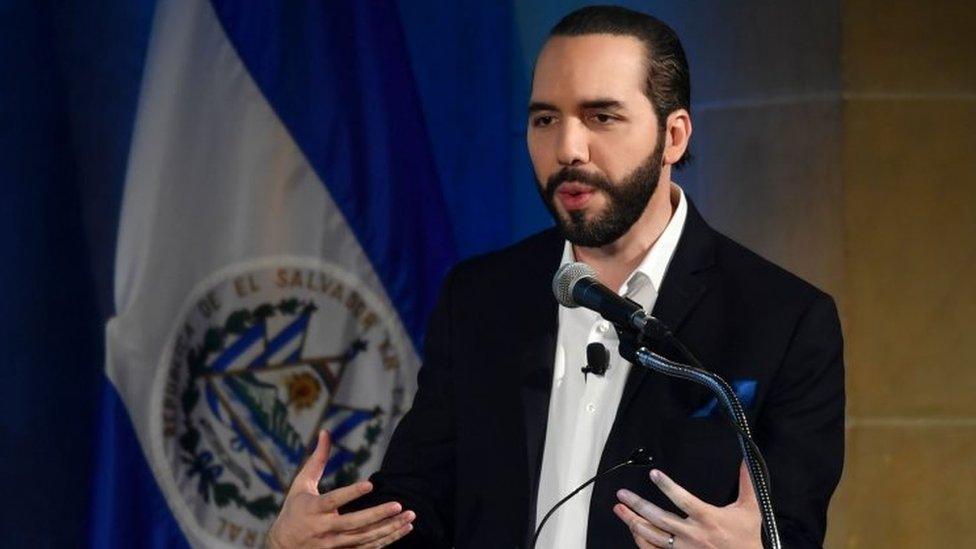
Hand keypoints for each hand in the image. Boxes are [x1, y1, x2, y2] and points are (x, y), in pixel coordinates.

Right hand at [267, 430, 414, 547]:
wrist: (282, 547)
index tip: (370, 484)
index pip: (334, 500)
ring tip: (409, 517)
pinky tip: (403, 530)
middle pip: (354, 524)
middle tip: (398, 505)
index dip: (351, 493)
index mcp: (313, 509)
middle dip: (377, 515)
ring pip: (365, 538)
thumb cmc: (294, 510)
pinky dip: (387, 541)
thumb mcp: (301, 484)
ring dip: (389, 528)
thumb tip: (325, 431)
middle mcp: (324, 529)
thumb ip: (316, 459)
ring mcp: (333, 545)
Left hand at [613, 461, 760, 548]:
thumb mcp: (750, 509)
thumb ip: (747, 483)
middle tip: (622, 494)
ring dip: (633, 521)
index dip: (667, 487)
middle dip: (638, 505)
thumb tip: (746, 460)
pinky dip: (641, 539)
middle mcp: (693, 535)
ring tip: (620, 509)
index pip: (684, 500)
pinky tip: (633, 529)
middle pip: (660, 519)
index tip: (654, 475)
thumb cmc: (746, 537)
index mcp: (708, 519)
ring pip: (652, 535)